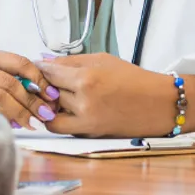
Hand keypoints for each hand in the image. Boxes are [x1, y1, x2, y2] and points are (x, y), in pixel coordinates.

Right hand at [0, 47, 60, 129]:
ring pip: (1, 97)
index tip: (51, 93)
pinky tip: (17, 125)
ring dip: (23, 112)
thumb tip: (42, 94)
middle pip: (11, 82)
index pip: (19, 63)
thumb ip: (13, 78)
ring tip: (35, 122)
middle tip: (47, 112)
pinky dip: (7, 119)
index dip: (39, 79)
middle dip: (33, 100)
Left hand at [36, 53, 178, 137]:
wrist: (158, 104)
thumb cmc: (134, 79)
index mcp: (87, 80)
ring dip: (50, 104)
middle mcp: (83, 103)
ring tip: (57, 96)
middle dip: (45, 85)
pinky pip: (62, 128)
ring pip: (51, 113)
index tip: (36, 66)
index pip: (49, 72)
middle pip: (48, 92)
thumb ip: (72, 61)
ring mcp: (85, 122)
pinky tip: (67, 108)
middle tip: (47, 79)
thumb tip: (46, 61)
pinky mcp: (89, 134)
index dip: (40, 68)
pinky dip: (59, 118)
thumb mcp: (103, 60)